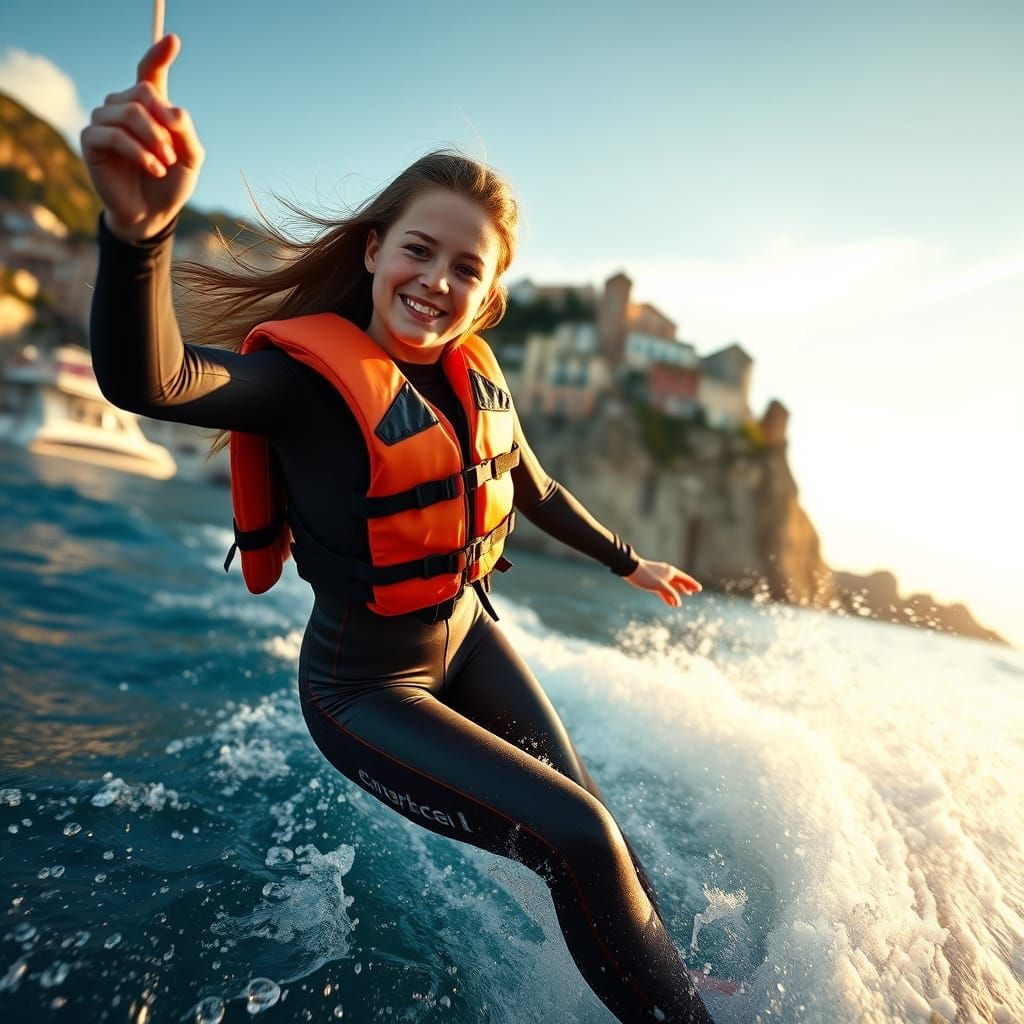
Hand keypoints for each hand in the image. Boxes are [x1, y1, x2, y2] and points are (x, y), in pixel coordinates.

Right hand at [80, 34, 203, 242]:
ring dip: (153, 139)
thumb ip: (186, 131)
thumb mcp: (191, 158)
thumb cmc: (171, 183)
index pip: (150, 73)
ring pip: (129, 112)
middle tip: (174, 153)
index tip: (173, 41)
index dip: (158, 55)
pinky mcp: (91, 140)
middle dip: (164, 123)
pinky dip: (139, 152)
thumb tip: (171, 108)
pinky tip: (154, 168)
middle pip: (143, 92)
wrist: (153, 214)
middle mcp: (124, 107)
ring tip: (165, 163)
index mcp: (150, 108)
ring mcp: (104, 121)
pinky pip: (114, 134)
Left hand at [623, 556, 701, 606]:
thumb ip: (671, 594)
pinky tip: (669, 603)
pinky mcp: (652, 581)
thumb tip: (678, 602)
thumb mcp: (660, 585)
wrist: (631, 568)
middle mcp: (667, 573)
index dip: (692, 584)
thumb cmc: (646, 575)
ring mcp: (659, 577)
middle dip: (686, 587)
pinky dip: (666, 596)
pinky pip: (663, 590)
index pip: (685, 578)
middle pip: (679, 581)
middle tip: (693, 592)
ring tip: (680, 602)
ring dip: (675, 594)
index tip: (699, 588)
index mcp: (671, 571)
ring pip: (670, 586)